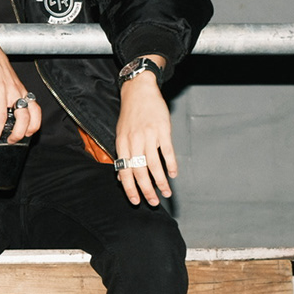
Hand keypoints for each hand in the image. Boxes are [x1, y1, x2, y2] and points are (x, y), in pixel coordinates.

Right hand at [0, 27, 40, 145]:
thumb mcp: (10, 82)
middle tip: (9, 141)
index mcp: (22, 90)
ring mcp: (2, 90)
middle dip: (17, 134)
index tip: (26, 135)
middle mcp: (15, 91)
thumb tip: (8, 116)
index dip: (33, 126)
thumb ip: (12, 97)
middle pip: (23, 118)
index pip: (36, 111)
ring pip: (2, 117)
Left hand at [114, 59, 176, 204]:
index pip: (124, 171)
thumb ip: (122, 155)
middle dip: (146, 190)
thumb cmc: (130, 114)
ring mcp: (149, 135)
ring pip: (154, 165)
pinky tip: (173, 174)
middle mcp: (134, 141)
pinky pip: (167, 151)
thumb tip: (120, 177)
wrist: (139, 91)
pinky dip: (171, 165)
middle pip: (139, 171)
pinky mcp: (162, 129)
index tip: (135, 201)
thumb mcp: (120, 134)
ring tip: (166, 192)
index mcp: (122, 144)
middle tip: (153, 202)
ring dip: (161, 181)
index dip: (129, 188)